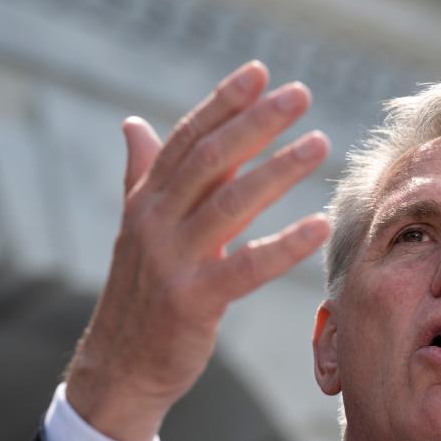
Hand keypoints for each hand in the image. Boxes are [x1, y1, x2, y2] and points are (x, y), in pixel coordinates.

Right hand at [64, 61, 330, 440]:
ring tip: (320, 144)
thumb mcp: (139, 230)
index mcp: (146, 201)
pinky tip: (319, 225)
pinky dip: (285, 245)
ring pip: (230, 203)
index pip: (187, 139)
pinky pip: (246, 267)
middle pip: (210, 159)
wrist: (120, 366)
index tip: (260, 74)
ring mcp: (171, 260)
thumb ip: (143, 176)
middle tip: (300, 95)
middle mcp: (154, 222)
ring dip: (278, 170)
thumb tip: (134, 124)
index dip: (222, 103)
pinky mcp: (192, 301)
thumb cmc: (142, 295)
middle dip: (257, 122)